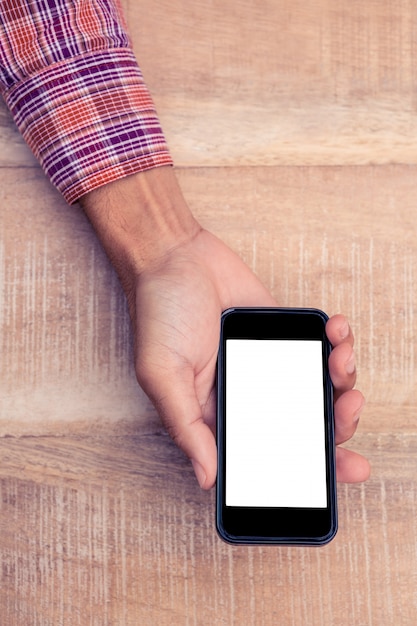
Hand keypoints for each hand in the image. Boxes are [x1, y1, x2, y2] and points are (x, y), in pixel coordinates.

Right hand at [132, 229, 369, 488]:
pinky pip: (319, 347)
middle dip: (337, 425)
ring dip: (342, 378)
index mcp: (216, 414)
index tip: (337, 469)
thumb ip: (186, 426)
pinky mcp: (281, 335)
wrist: (174, 254)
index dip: (304, 467)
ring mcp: (267, 364)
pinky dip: (338, 341)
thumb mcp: (162, 375)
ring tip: (339, 357)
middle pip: (302, 425)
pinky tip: (335, 330)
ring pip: (319, 387)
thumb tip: (208, 478)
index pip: (265, 454)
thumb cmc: (158, 313)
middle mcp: (246, 395)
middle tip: (350, 408)